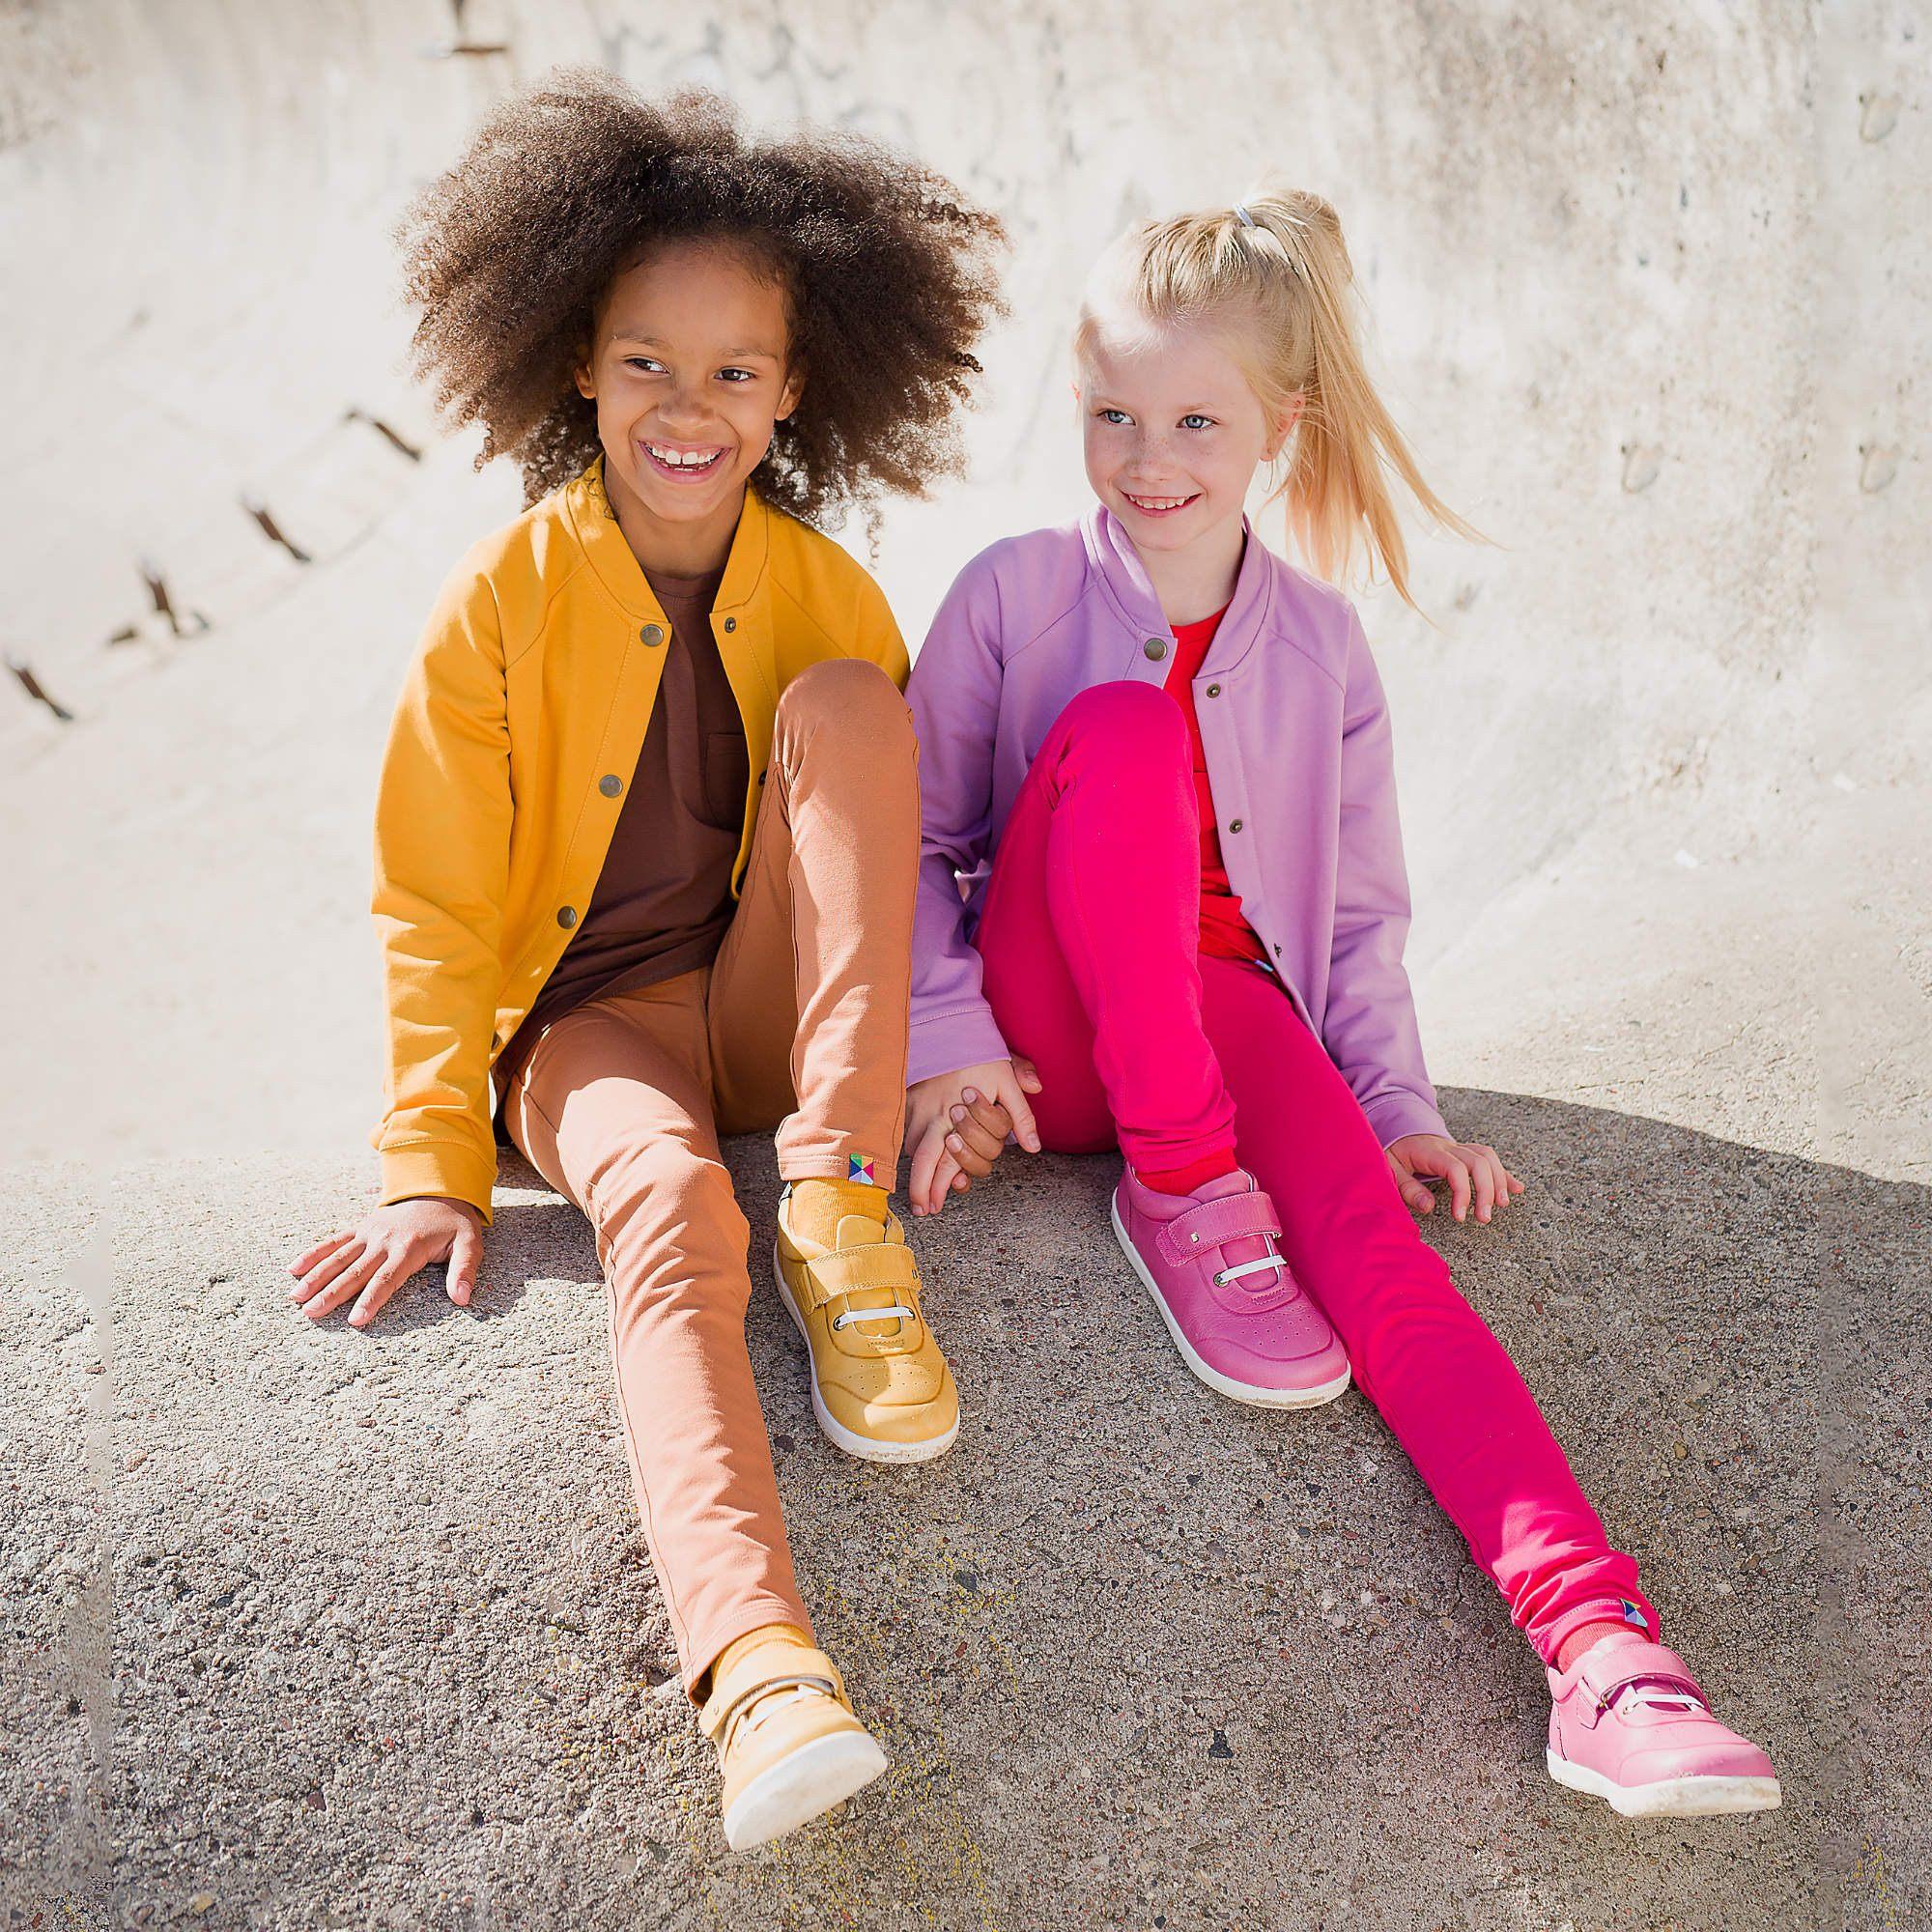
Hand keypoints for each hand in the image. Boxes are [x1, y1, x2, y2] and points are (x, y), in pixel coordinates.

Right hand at [287, 1197, 483, 1328]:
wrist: (439, 1189)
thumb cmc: (454, 1224)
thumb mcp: (470, 1243)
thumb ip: (465, 1270)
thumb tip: (462, 1298)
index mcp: (410, 1248)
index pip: (387, 1279)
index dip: (371, 1300)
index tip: (355, 1320)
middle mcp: (385, 1240)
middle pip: (356, 1271)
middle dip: (333, 1293)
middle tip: (311, 1313)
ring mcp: (369, 1233)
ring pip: (339, 1257)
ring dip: (317, 1276)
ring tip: (297, 1297)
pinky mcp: (361, 1227)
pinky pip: (334, 1241)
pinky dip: (314, 1254)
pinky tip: (294, 1269)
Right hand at [905, 1058, 1042, 1216]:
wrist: (950, 1025)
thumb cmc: (982, 1054)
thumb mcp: (1008, 1081)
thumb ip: (1021, 1115)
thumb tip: (1033, 1147)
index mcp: (957, 1118)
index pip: (946, 1161)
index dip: (939, 1186)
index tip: (935, 1204)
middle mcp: (932, 1117)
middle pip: (921, 1162)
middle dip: (919, 1190)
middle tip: (921, 1210)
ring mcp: (917, 1109)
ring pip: (912, 1147)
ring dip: (918, 1167)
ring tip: (921, 1190)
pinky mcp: (908, 1099)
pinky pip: (903, 1129)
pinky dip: (910, 1143)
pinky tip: (916, 1155)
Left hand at [1386, 1134, 1523, 1223]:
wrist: (1395, 1128)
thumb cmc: (1393, 1150)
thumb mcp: (1390, 1167)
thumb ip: (1407, 1187)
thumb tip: (1430, 1207)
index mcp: (1430, 1151)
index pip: (1456, 1168)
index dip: (1462, 1193)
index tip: (1460, 1216)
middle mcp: (1449, 1147)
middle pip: (1479, 1162)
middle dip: (1486, 1190)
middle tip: (1484, 1218)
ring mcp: (1459, 1147)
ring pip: (1488, 1157)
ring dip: (1499, 1181)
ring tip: (1501, 1205)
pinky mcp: (1465, 1151)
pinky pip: (1489, 1159)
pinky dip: (1503, 1174)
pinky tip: (1516, 1188)